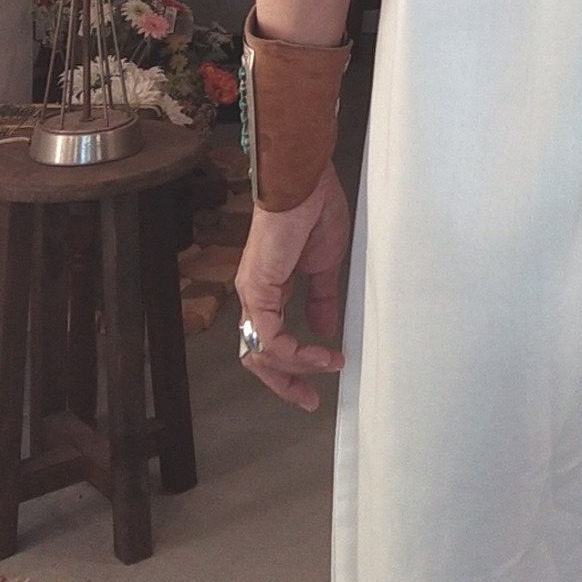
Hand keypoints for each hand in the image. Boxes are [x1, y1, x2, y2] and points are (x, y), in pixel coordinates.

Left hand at [235, 162, 349, 410]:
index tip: (316, 384)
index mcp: (271, 289)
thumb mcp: (326, 264)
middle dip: (283, 383)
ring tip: (328, 366)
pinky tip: (319, 353)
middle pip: (257, 356)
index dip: (291, 368)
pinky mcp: (256, 288)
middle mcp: (255, 295)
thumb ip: (322, 299)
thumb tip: (325, 331)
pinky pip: (271, 336)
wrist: (305, 181)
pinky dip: (295, 353)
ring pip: (261, 352)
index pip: (271, 340)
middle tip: (309, 399)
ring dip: (296, 369)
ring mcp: (252, 293)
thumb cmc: (314, 209)